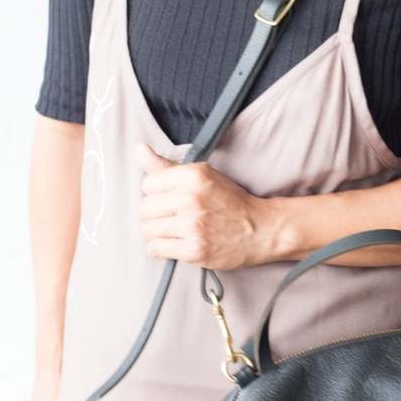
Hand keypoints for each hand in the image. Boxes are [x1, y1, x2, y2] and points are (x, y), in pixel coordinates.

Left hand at [135, 141, 269, 270]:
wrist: (261, 229)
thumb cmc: (230, 201)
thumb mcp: (203, 175)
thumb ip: (167, 166)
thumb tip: (140, 150)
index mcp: (193, 175)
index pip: (148, 184)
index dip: (156, 192)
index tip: (170, 198)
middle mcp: (191, 199)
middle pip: (145, 208)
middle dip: (155, 214)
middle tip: (172, 216)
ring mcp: (192, 226)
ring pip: (147, 230)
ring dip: (157, 232)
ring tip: (174, 230)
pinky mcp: (194, 250)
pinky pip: (156, 249)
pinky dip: (162, 248)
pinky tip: (176, 242)